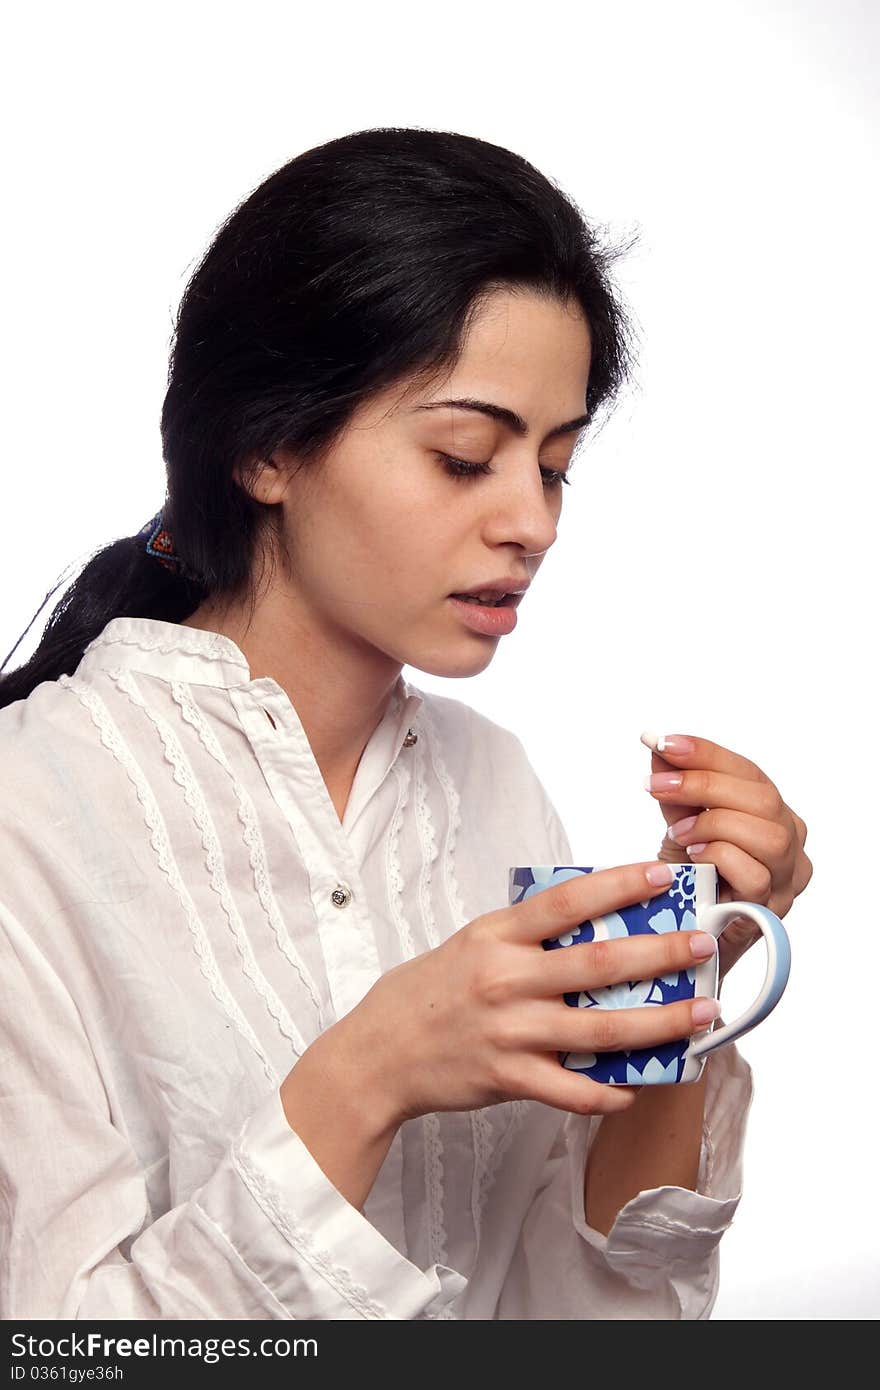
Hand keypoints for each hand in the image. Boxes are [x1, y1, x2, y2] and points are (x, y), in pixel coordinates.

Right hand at [336, 862, 722, 1125]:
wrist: (379, 1053)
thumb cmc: (429, 992)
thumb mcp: (471, 943)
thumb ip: (526, 936)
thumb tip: (593, 923)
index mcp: (496, 936)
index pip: (565, 902)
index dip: (616, 885)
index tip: (660, 874)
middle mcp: (505, 979)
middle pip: (597, 964)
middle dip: (660, 954)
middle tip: (702, 945)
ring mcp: (509, 1031)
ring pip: (600, 1029)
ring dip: (660, 1023)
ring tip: (702, 1014)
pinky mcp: (507, 1077)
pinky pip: (572, 1090)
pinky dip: (609, 1092)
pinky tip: (638, 1087)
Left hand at [641, 731, 812, 984]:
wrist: (687, 937)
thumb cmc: (691, 877)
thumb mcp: (680, 823)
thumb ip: (674, 785)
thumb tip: (656, 744)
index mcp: (773, 812)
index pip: (748, 772)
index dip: (707, 753)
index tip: (663, 742)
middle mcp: (791, 842)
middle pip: (762, 799)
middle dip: (704, 785)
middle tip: (656, 785)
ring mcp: (787, 878)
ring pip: (768, 836)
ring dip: (714, 825)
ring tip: (676, 830)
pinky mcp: (772, 911)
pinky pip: (756, 876)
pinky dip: (721, 858)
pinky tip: (692, 856)